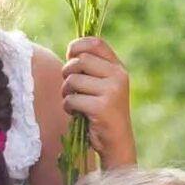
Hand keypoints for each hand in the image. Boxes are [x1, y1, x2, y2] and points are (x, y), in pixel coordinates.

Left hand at [62, 37, 135, 164]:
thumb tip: (72, 49)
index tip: (70, 56)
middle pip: (80, 61)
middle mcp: (118, 76)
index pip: (95, 43)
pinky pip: (72, 99)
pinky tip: (76, 112)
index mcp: (118, 67)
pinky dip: (68, 106)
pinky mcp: (102, 107)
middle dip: (67, 72)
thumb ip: (92, 67)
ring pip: (73, 80)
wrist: (116, 141)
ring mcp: (111, 91)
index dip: (77, 46)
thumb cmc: (103, 111)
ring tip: (73, 101)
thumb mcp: (103, 84)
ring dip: (66, 92)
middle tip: (70, 86)